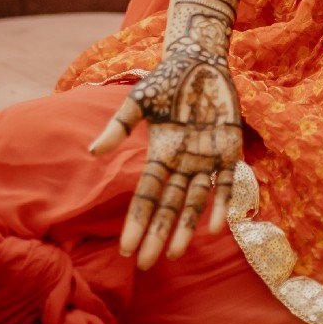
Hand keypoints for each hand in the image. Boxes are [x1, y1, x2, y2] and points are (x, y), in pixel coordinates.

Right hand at [88, 38, 242, 267]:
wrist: (199, 60)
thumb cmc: (166, 80)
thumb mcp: (139, 102)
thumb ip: (120, 126)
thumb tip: (93, 152)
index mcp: (160, 154)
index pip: (146, 195)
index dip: (137, 221)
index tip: (126, 248)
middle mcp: (182, 163)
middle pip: (168, 205)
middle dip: (157, 233)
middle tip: (147, 263)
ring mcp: (206, 159)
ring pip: (195, 201)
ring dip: (186, 227)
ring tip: (175, 253)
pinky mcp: (229, 150)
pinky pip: (225, 183)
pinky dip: (220, 205)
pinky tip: (215, 228)